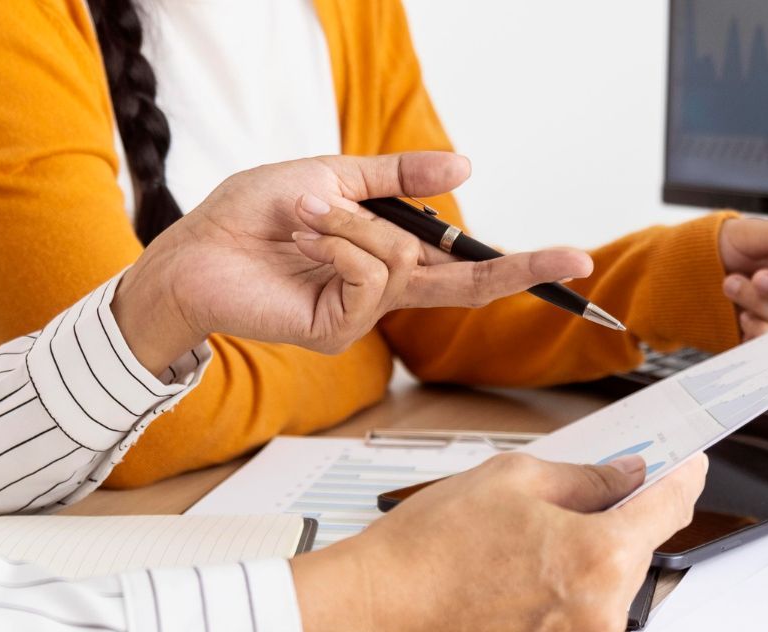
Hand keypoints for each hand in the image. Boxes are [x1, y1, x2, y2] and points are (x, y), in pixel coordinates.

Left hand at [113, 152, 592, 372]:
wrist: (195, 249)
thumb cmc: (252, 216)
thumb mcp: (334, 174)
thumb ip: (397, 177)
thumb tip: (465, 165)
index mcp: (386, 257)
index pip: (461, 264)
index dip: (513, 261)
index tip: (567, 258)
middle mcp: (381, 291)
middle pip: (467, 286)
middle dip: (518, 268)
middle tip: (572, 258)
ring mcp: (361, 316)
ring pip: (401, 262)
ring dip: (354, 222)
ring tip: (307, 211)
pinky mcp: (337, 330)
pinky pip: (369, 277)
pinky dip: (340, 241)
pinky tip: (307, 234)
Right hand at [289, 451, 709, 631]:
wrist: (373, 616)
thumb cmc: (429, 549)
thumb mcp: (513, 478)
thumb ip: (586, 478)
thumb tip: (625, 478)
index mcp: (602, 557)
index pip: (669, 508)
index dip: (681, 478)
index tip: (685, 467)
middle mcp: (600, 615)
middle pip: (634, 552)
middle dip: (612, 521)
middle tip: (565, 498)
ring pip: (602, 591)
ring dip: (581, 563)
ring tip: (515, 544)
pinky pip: (573, 623)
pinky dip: (557, 598)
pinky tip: (508, 579)